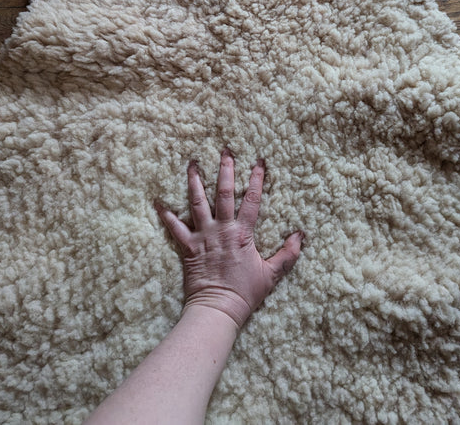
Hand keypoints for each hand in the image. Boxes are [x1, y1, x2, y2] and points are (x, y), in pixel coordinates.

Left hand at [154, 147, 304, 328]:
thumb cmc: (245, 293)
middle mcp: (222, 229)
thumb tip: (301, 235)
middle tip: (225, 151)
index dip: (256, 179)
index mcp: (243, 233)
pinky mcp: (187, 247)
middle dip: (225, 170)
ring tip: (192, 163)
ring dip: (194, 181)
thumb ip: (288, 254)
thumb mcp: (272, 274)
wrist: (217, 309)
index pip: (251, 200)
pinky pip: (174, 227)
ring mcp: (203, 236)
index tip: (259, 161)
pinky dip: (166, 213)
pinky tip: (158, 200)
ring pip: (198, 202)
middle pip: (223, 193)